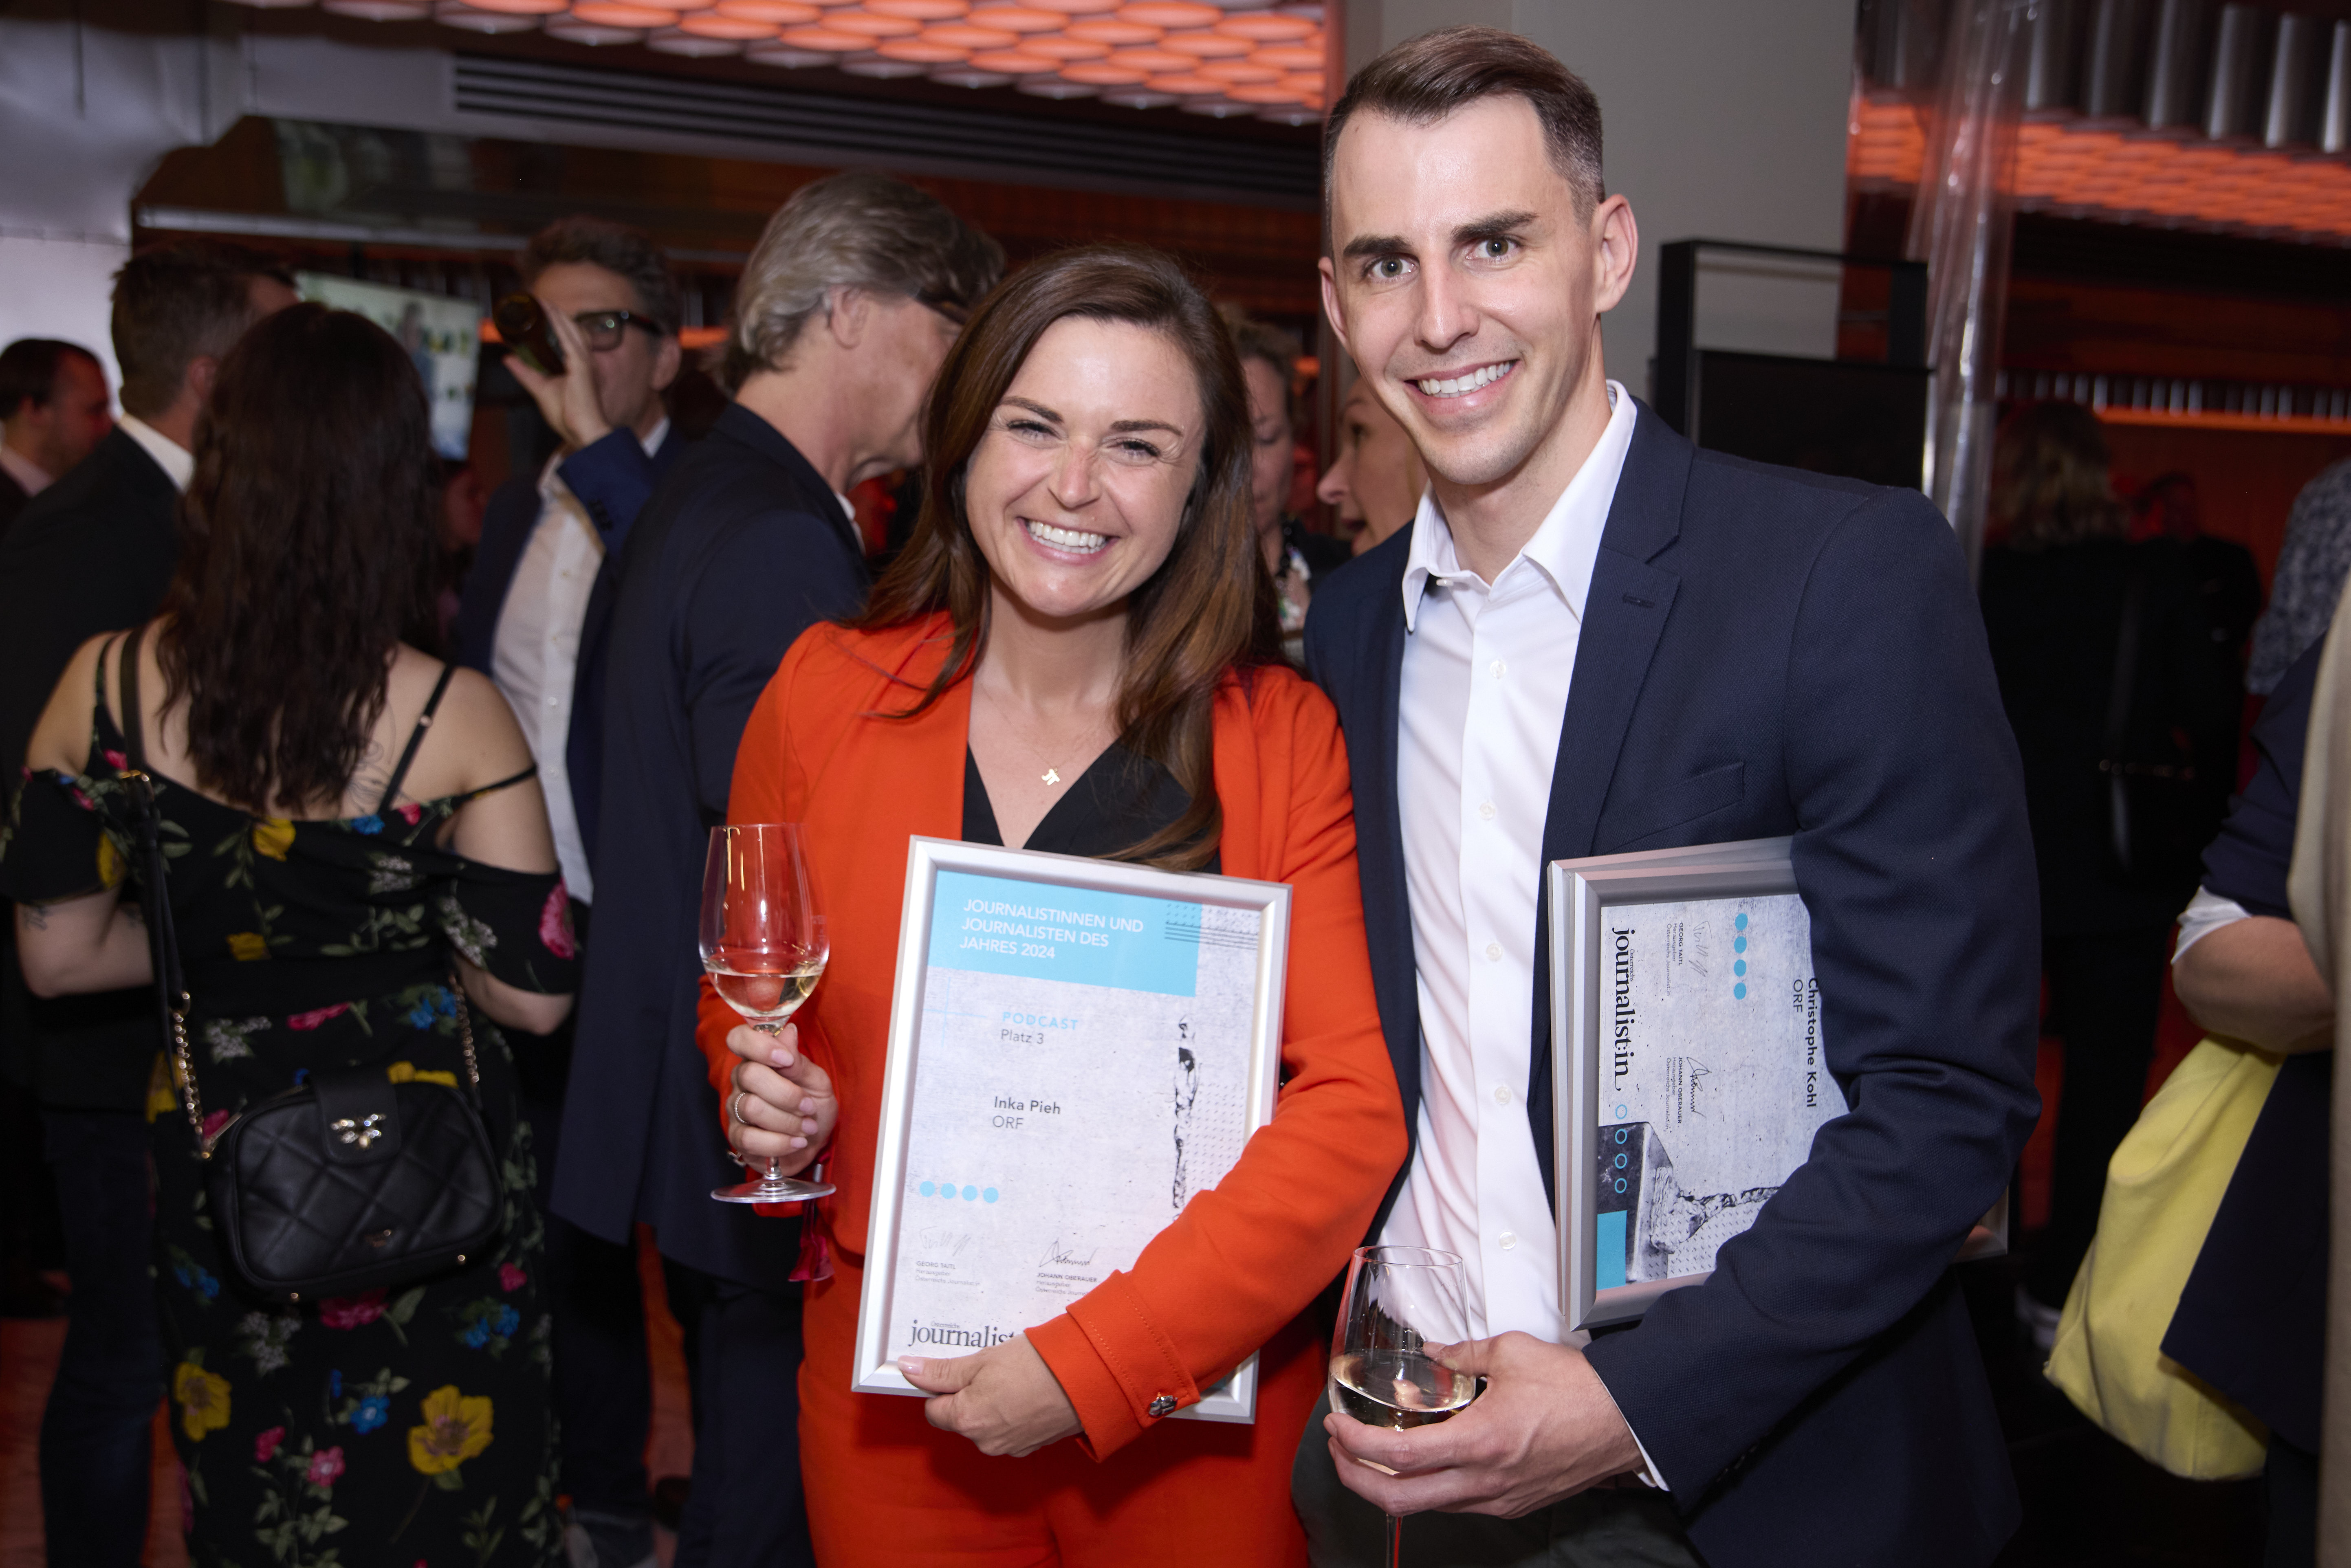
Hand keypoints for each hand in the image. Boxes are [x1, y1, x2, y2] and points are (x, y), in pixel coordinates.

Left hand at [502, 302, 610, 452]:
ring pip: (570, 329)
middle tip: (538, 300)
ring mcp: (584, 362)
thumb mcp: (540, 390)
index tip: (542, 311)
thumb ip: (525, 373)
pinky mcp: (581, 366)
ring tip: (542, 301)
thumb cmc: (569, 417)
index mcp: (578, 366)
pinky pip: (568, 339)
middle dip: (555, 313)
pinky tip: (549, 313)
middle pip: (570, 329)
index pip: (568, 338)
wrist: (583, 431)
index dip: (557, 322)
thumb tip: (508, 358)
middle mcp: (584, 360)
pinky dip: (558, 324)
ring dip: (556, 313)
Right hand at [724, 1022, 836, 1176]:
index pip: (739, 1038)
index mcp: (758, 1059)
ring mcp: (735, 1109)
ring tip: (807, 1127)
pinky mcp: (737, 1138)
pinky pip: (750, 1139)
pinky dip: (780, 1143)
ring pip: (751, 1108)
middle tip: (809, 1106)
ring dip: (788, 1121)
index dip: (759, 1045)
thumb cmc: (813, 1105)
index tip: (786, 1059)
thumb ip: (799, 1061)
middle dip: (787, 1093)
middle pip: (750, 1075)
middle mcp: (741, 1080)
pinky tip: (796, 1142)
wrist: (813, 1141)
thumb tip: (788, 1032)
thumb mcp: (816, 1081)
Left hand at [900, 1333, 1081, 1456]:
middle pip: (960, 1418)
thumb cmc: (1035, 1365)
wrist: (1086, 1379)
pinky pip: (1007, 1430)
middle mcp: (984, 1442)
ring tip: (1013, 1379)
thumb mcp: (982, 1360)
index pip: (933, 1409)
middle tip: (990, 1369)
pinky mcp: (1029, 1447)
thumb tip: (908, 1369)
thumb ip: (942, 1371)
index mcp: (966, 1420)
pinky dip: (1012, 1414)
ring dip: (991, 1404)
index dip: (943, 1387)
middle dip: (968, 1395)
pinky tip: (1027, 1393)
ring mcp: (1009, 1448)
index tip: (960, 1370)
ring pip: (984, 1425)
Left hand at [1325, 1332, 1644, 1518]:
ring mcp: (1497, 1499)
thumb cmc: (1578, 1390)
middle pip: (1398, 1500)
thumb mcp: (1511, 1352)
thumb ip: (1461, 1354)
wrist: (1626, 1422)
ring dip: (1387, 1484)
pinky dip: (1424, 1487)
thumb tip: (1432, 1352)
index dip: (1356, 1445)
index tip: (1337, 1427)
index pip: (1398, 1457)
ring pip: (1424, 1507)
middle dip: (1355, 1478)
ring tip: (1370, 1452)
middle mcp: (1484, 1481)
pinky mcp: (1511, 1504)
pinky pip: (1454, 1504)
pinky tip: (1419, 1461)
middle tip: (1339, 1449)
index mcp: (1479, 1442)